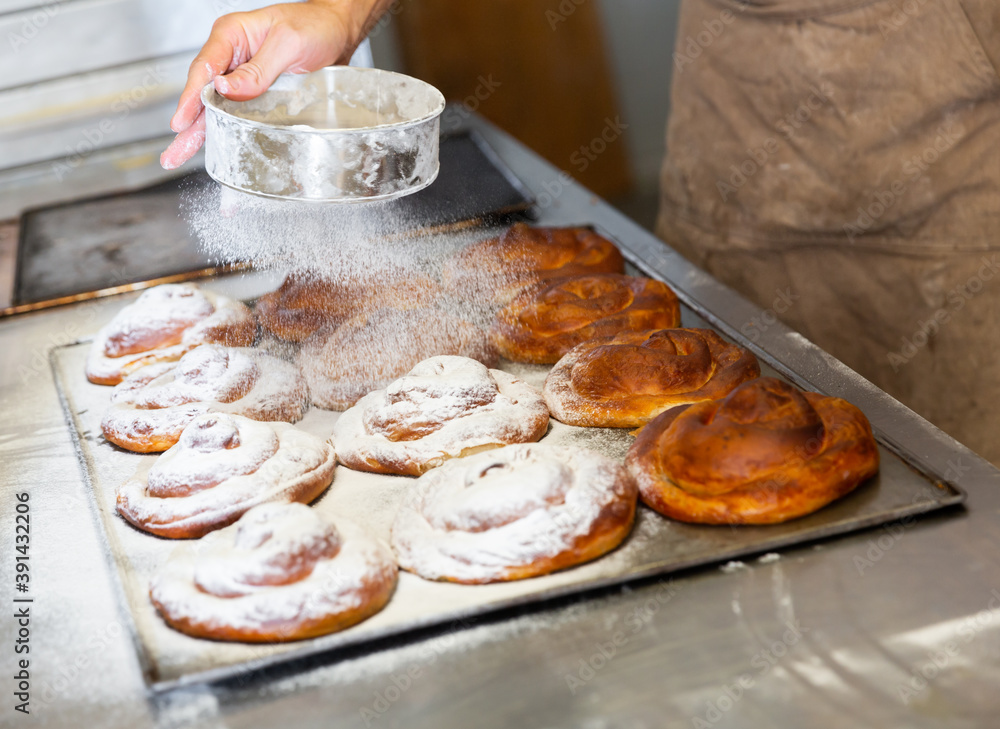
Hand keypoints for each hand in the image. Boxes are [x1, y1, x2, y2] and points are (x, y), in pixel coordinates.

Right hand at [161, 0, 384, 169]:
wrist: (340, 32)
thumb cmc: (315, 26)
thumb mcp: (287, 44)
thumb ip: (258, 69)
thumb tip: (224, 88)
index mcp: (232, 35)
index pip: (204, 69)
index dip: (190, 99)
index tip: (181, 122)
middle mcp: (233, 55)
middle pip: (203, 93)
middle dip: (187, 124)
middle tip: (172, 153)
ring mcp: (243, 75)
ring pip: (215, 107)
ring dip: (200, 132)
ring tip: (179, 156)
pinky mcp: (257, 92)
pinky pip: (237, 113)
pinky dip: (225, 130)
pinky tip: (215, 147)